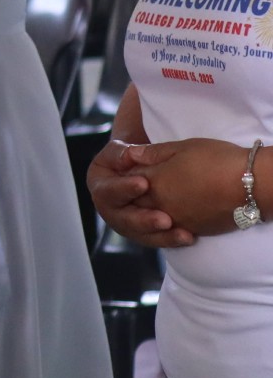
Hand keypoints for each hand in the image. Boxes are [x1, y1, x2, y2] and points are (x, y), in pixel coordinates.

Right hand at [89, 139, 194, 247]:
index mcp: (99, 185)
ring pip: (141, 235)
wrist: (141, 168)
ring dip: (162, 236)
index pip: (107, 190)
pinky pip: (156, 240)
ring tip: (183, 235)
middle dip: (144, 220)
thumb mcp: (122, 149)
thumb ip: (123, 152)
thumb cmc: (131, 156)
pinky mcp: (143, 232)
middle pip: (123, 219)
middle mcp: (110, 208)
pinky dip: (172, 240)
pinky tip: (189, 237)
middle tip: (165, 220)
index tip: (144, 184)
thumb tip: (129, 155)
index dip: (123, 188)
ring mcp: (126, 223)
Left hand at [127, 137, 251, 236]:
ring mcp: (175, 219)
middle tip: (135, 188)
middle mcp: (160, 203)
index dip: (127, 174)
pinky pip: (169, 230)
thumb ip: (153, 153)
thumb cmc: (217, 160)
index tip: (130, 169)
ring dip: (146, 212)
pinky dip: (165, 224)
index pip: (129, 179)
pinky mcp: (192, 230)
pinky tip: (169, 217)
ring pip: (150, 219)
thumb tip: (131, 154)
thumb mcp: (182, 148)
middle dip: (131, 195)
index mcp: (154, 180)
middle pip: (134, 202)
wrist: (250, 186)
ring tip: (153, 202)